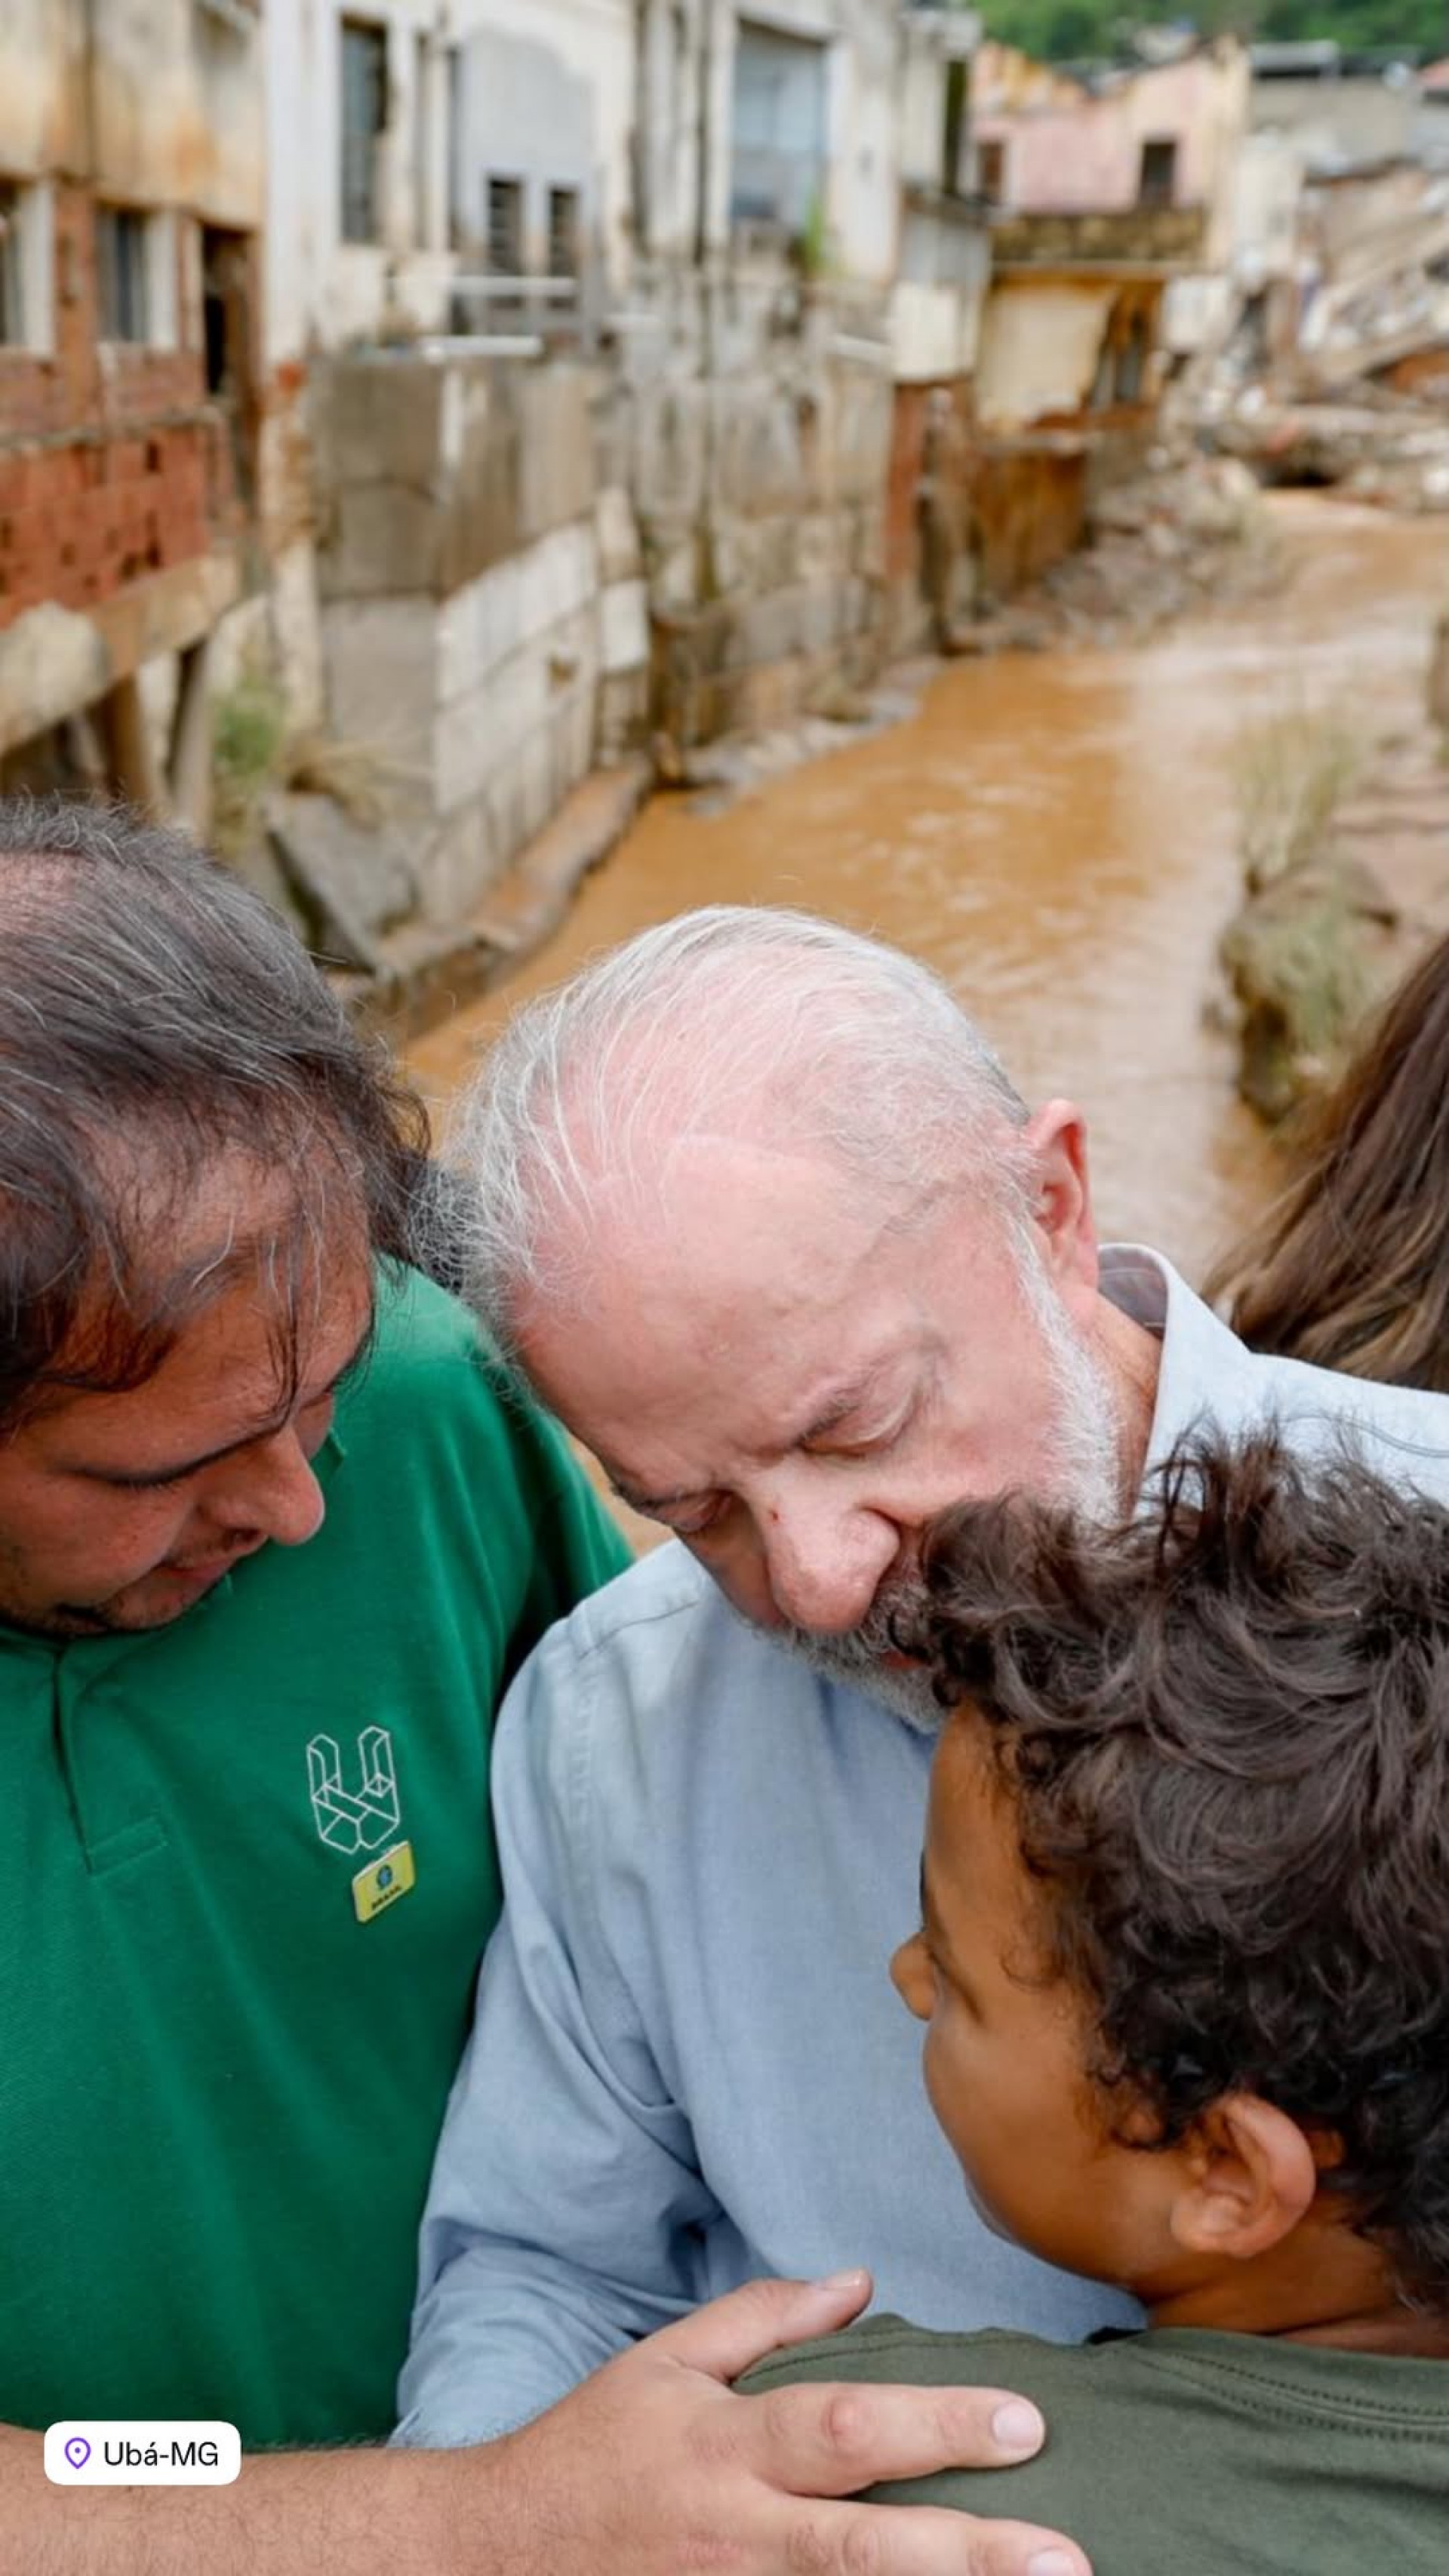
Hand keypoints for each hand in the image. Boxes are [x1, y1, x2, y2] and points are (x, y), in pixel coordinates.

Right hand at [482, 2271, 1089, 2575]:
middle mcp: (737, 2531)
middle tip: (1068, 2557)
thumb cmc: (595, 2449)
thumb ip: (764, 2318)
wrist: (497, 2558)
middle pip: (864, 2545)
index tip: (1025, 2423)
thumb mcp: (665, 2361)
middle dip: (969, 2554)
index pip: (845, 2431)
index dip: (935, 2427)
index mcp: (727, 2445)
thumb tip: (859, 2282)